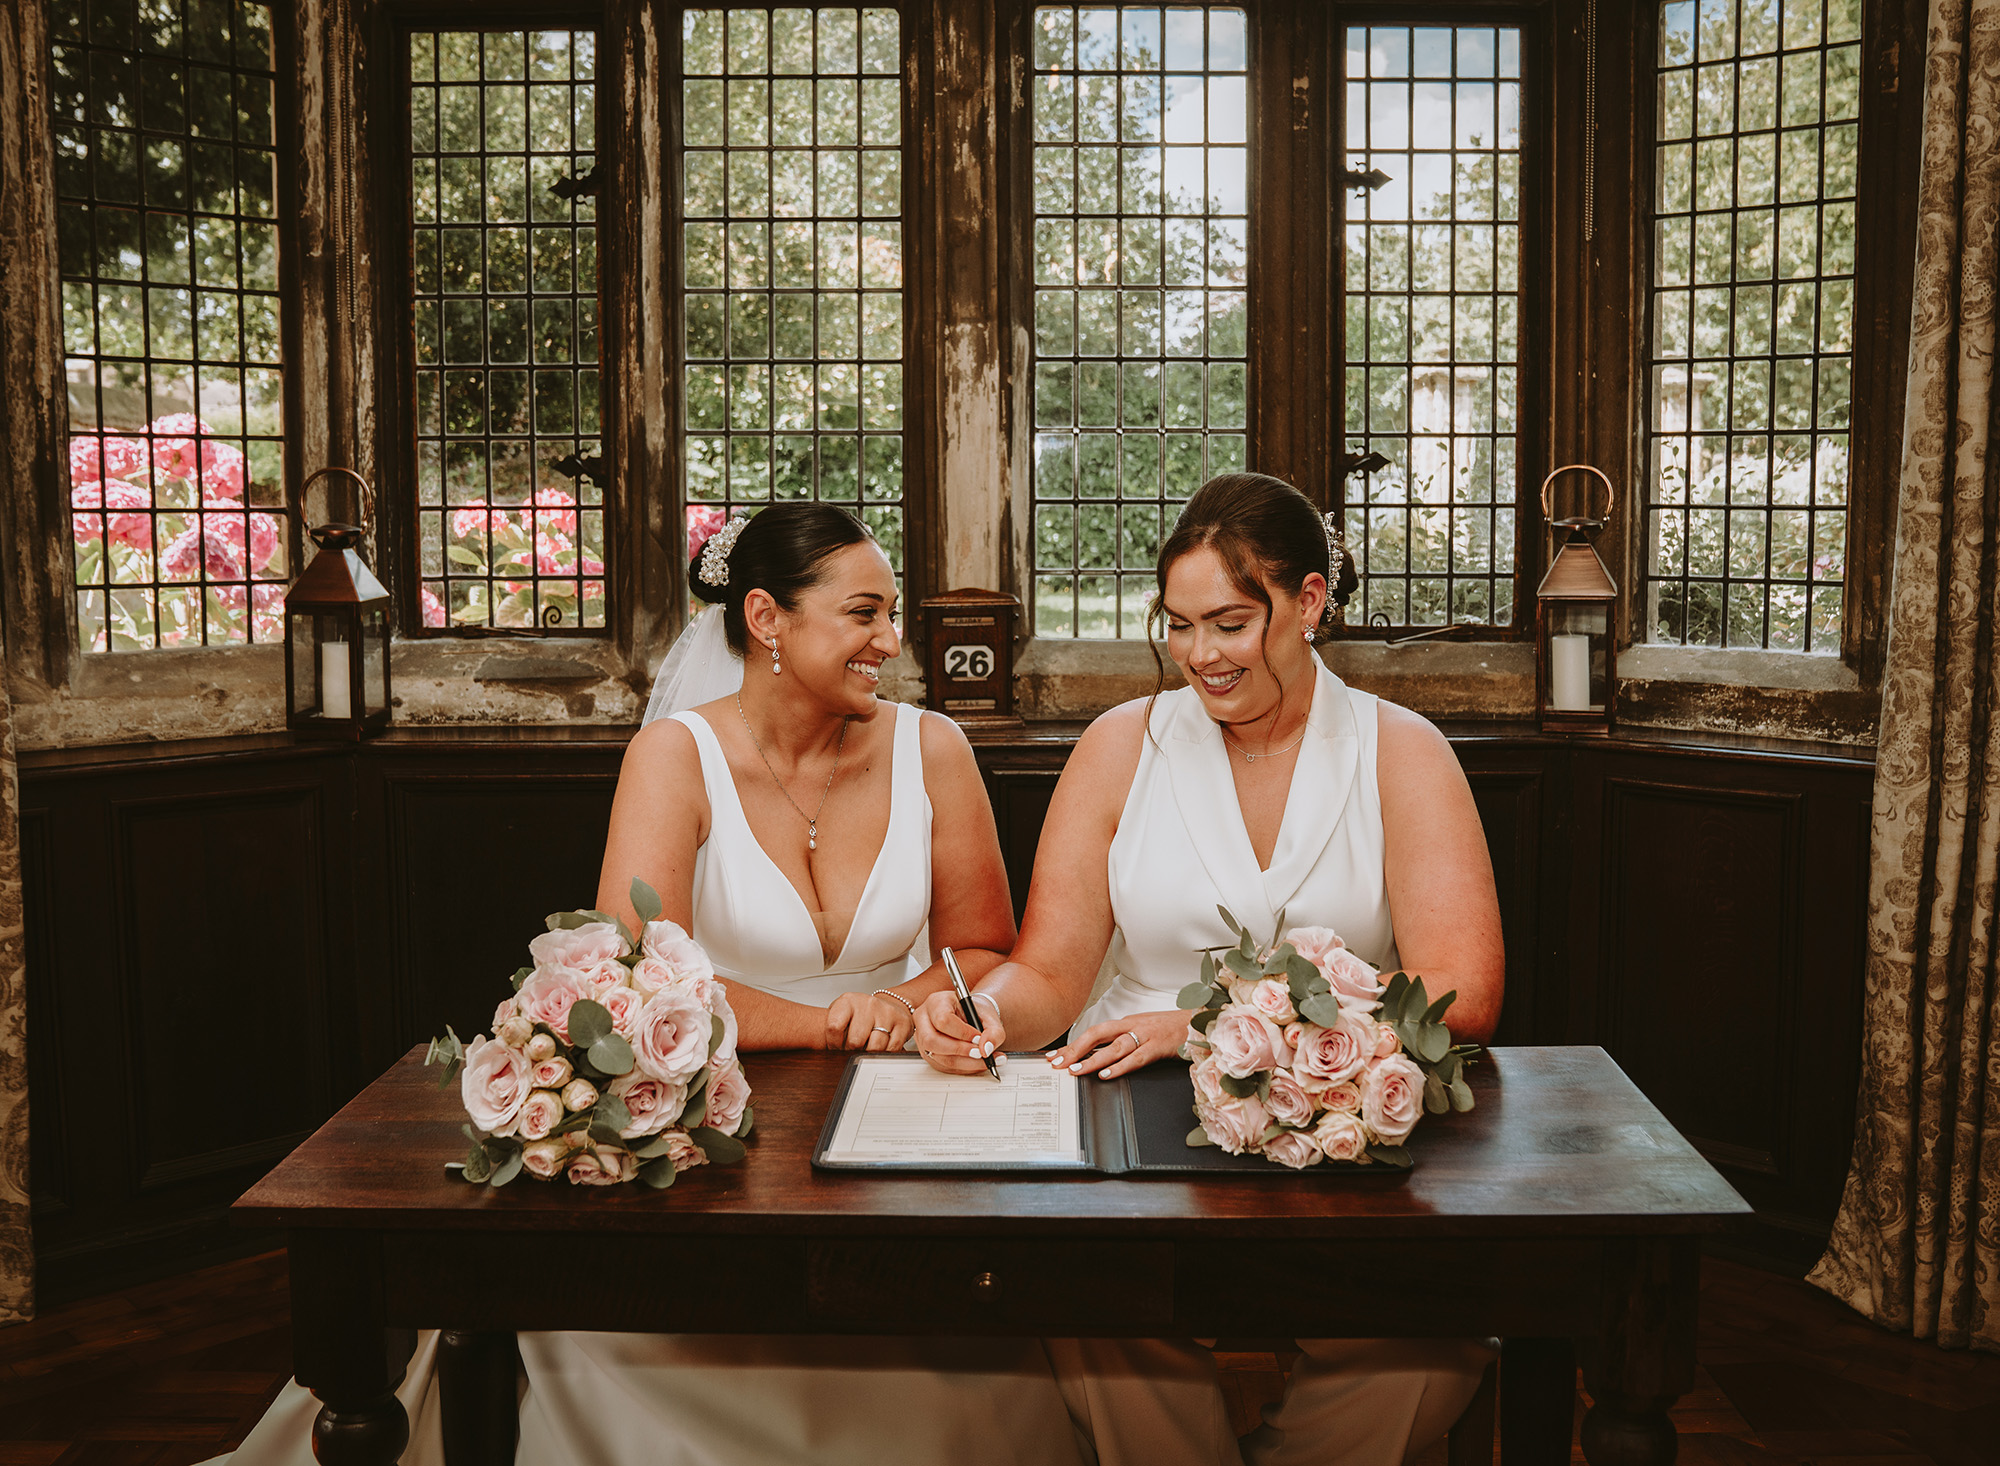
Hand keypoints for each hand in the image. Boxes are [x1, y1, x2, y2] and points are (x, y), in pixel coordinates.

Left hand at [826, 990, 917, 1051]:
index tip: (836, 1046)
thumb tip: (826, 1054)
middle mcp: (868, 1004)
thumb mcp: (842, 1015)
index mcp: (848, 1001)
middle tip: (853, 1048)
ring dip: (869, 1053)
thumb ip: (832, 1029)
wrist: (888, 1005)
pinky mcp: (902, 1024)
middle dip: (852, 1050)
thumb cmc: (860, 1014)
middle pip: (855, 1041)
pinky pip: (890, 1049)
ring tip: (867, 1046)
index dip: (833, 1043)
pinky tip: (881, 1045)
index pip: (834, 1027)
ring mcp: (886, 1013)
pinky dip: (884, 1053)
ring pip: (874, 1047)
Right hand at [915, 989, 1003, 1074]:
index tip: (978, 1037)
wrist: (970, 1016)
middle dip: (960, 1051)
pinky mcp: (927, 1053)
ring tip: (984, 1060)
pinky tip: (976, 1063)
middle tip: (980, 1053)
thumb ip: (993, 1032)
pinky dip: (962, 1067)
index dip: (962, 1033)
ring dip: (964, 1062)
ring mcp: (922, 1037)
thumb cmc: (975, 1013)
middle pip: (932, 1041)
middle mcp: (924, 1019)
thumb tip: (986, 1049)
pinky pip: (942, 1066)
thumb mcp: (989, 1017)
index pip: (943, 1020)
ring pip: (938, 1057)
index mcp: (937, 1002)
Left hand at [1044, 1009, 1193, 1079]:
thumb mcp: (1143, 1031)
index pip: (1093, 1032)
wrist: (1200, 1021)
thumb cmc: (1171, 1029)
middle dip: (1075, 1049)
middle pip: (1097, 1034)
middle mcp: (1132, 1025)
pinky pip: (1136, 1057)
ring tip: (1077, 1071)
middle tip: (1058, 1064)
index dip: (1073, 1045)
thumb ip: (1124, 1040)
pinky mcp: (1158, 1047)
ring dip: (1093, 1059)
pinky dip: (1120, 1066)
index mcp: (1126, 1022)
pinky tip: (1107, 1074)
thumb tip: (1100, 1057)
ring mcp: (1145, 1035)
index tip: (1055, 1056)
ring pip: (1114, 1046)